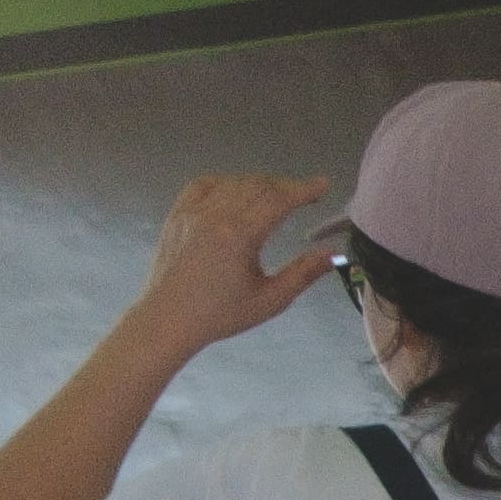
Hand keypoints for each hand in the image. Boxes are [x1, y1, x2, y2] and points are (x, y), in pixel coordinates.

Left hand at [133, 175, 342, 359]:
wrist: (168, 317)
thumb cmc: (221, 314)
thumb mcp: (270, 300)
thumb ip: (302, 274)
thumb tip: (332, 254)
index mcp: (239, 236)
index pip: (278, 201)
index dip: (303, 190)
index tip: (322, 184)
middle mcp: (215, 216)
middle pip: (257, 186)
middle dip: (284, 186)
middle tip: (303, 195)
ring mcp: (192, 211)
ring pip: (232, 182)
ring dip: (258, 184)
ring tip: (273, 196)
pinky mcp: (177, 213)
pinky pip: (203, 184)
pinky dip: (226, 183)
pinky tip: (236, 192)